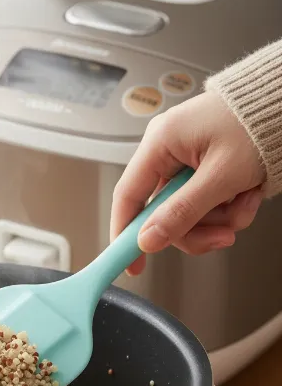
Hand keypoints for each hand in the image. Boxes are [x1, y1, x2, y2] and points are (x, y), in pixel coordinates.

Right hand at [111, 90, 265, 275]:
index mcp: (160, 142)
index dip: (125, 234)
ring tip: (246, 202)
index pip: (128, 196)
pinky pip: (203, 202)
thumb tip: (148, 240)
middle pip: (162, 211)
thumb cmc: (260, 121)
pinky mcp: (201, 167)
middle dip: (196, 229)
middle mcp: (166, 150)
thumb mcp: (222, 175)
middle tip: (223, 236)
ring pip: (186, 211)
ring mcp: (184, 160)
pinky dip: (228, 207)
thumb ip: (182, 211)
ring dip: (220, 218)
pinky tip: (247, 194)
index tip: (130, 264)